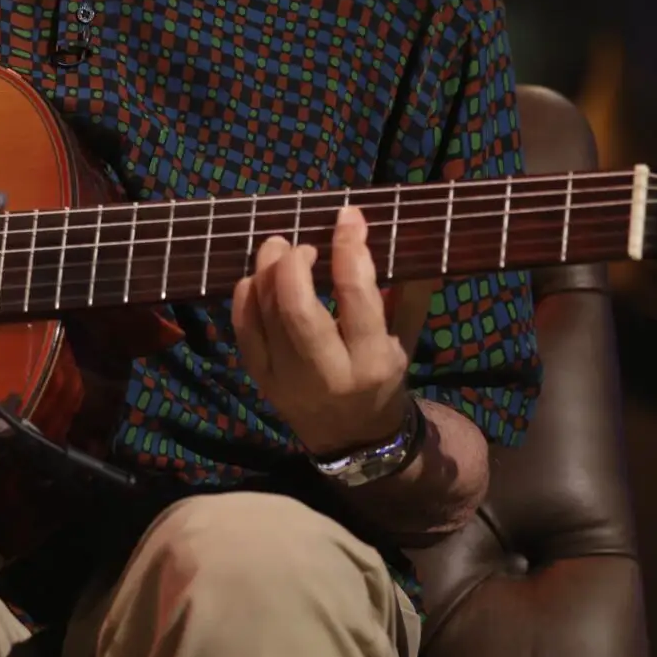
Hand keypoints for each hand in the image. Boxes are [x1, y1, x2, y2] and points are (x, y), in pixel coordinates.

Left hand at [232, 206, 410, 455]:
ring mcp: (287, 380)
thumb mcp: (405, 340)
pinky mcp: (261, 380)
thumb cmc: (382, 378)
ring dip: (266, 271)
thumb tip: (413, 233)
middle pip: (298, 309)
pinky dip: (244, 297)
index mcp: (373, 361)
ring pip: (265, 317)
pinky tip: (256, 278)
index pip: (356, 296)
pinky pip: (243, 331)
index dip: (350, 248)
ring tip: (277, 247)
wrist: (353, 439)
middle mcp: (328, 374)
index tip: (347, 216)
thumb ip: (409, 292)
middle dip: (294, 263)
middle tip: (302, 242)